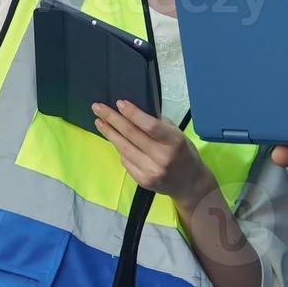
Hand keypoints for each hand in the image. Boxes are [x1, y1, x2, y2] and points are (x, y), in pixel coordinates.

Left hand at [92, 101, 216, 202]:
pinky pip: (125, 160)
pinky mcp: (142, 181)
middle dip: (112, 119)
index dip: (133, 113)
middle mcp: (161, 157)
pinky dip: (118, 148)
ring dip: (109, 133)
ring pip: (123, 148)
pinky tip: (113, 139)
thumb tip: (134, 111)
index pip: (149, 125)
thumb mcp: (177, 134)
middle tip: (97, 107)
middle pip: (131, 135)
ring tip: (99, 121)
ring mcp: (150, 171)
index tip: (119, 102)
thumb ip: (158, 124)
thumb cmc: (184, 153)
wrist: (190, 184)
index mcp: (174, 142)